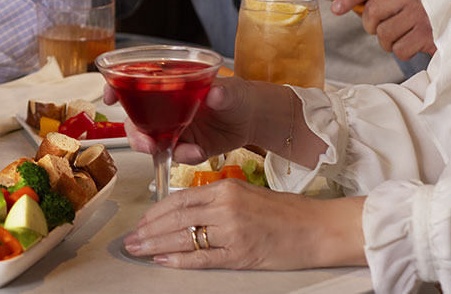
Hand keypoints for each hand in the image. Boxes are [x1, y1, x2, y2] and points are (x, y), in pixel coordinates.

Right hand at [103, 79, 256, 162]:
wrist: (252, 120)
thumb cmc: (237, 95)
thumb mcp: (231, 89)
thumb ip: (223, 92)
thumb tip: (216, 93)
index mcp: (169, 83)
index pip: (133, 80)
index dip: (115, 86)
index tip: (110, 95)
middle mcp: (164, 105)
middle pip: (134, 116)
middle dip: (135, 132)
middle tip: (146, 143)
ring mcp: (172, 126)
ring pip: (148, 138)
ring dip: (154, 148)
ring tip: (174, 151)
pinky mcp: (184, 145)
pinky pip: (174, 153)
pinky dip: (183, 156)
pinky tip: (198, 153)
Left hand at [123, 180, 365, 268]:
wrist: (319, 228)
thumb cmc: (286, 212)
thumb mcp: (246, 194)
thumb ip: (216, 200)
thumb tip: (185, 210)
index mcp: (225, 188)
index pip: (179, 198)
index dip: (156, 212)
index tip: (141, 222)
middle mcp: (225, 205)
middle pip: (176, 217)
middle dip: (149, 230)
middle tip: (131, 240)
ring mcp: (232, 230)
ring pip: (184, 236)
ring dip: (157, 245)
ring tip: (139, 251)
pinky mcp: (241, 253)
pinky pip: (203, 258)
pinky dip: (180, 260)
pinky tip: (164, 261)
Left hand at [333, 0, 434, 59]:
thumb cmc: (421, 17)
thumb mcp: (401, 1)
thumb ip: (377, 0)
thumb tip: (346, 6)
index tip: (335, 9)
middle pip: (371, 11)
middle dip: (371, 26)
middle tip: (385, 29)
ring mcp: (422, 14)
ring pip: (383, 33)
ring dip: (388, 42)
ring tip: (402, 37)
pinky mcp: (428, 35)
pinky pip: (398, 49)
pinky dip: (401, 51)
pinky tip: (413, 45)